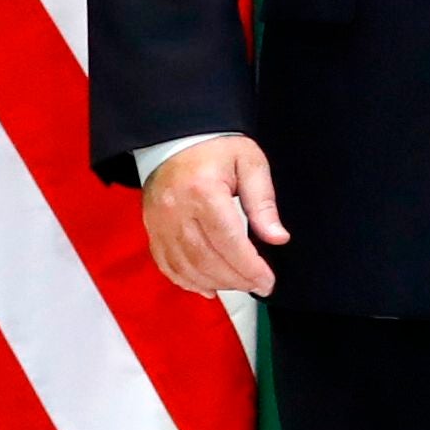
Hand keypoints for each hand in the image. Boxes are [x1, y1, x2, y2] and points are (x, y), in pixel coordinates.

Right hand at [141, 135, 287, 297]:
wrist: (177, 141)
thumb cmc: (218, 149)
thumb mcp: (250, 163)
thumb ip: (263, 202)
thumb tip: (278, 238)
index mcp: (204, 192)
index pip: (229, 241)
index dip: (249, 267)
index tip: (267, 282)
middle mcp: (177, 212)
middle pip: (206, 259)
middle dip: (235, 279)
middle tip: (258, 286)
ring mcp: (160, 224)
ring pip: (186, 267)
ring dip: (214, 283)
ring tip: (239, 286)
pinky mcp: (152, 231)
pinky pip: (167, 265)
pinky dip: (187, 282)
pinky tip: (208, 288)